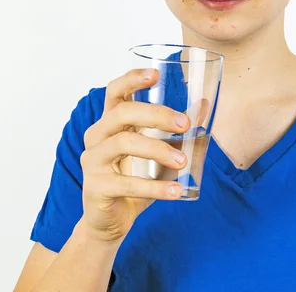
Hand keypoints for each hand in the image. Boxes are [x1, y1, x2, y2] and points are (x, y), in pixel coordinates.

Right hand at [79, 68, 190, 243]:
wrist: (112, 221)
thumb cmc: (134, 178)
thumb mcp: (157, 151)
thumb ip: (176, 130)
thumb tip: (203, 105)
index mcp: (110, 122)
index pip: (115, 91)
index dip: (132, 79)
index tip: (156, 74)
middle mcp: (97, 136)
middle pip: (122, 113)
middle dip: (156, 114)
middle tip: (185, 124)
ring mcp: (92, 161)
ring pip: (123, 143)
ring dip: (158, 150)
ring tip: (183, 162)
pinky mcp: (95, 187)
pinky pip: (126, 183)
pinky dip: (155, 186)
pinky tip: (176, 190)